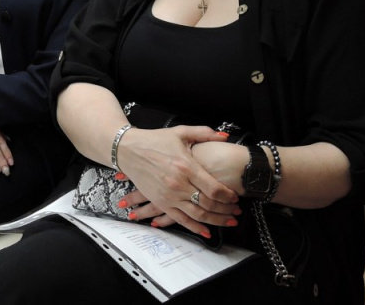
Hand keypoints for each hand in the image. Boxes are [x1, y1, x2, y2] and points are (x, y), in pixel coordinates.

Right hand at [113, 126, 239, 238]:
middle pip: (209, 204)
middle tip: (237, 211)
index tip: (235, 197)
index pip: (214, 188)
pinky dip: (195, 228)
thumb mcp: (179, 132)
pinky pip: (181, 220)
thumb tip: (224, 136)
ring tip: (229, 221)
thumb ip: (204, 133)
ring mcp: (169, 195)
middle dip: (226, 209)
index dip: (228, 195)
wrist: (127, 149)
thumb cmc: (154, 140)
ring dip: (216, 220)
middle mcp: (179, 184)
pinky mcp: (161, 202)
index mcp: (186, 166)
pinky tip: (207, 232)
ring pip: (198, 215)